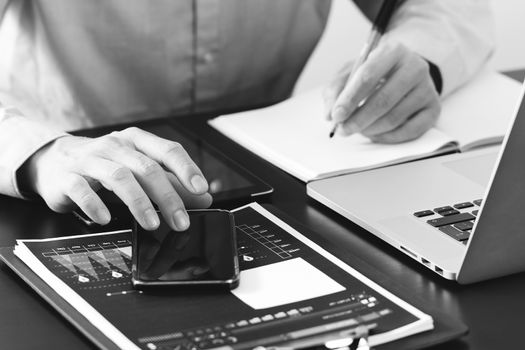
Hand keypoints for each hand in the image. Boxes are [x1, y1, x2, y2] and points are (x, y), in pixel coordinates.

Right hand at [22, 127, 211, 230]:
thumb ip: (172, 184)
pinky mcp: (67, 177)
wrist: (54, 161)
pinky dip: (96, 205)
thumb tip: (204, 198)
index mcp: (137, 140)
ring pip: (119, 177)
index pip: (167, 150)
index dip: (186, 169)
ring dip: (139, 203)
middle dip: (168, 197)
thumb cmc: (104, 165)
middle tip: (181, 221)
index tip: (201, 190)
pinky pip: (82, 190)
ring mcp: (90, 159)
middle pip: (147, 168)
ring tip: (152, 224)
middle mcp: (115, 146)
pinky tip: (106, 219)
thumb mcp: (140, 170)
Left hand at [324, 41, 440, 142]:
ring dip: (370, 129)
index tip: (336, 116)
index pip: (368, 76)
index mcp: (392, 51)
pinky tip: (375, 134)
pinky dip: (387, 137)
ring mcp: (427, 88)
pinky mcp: (433, 108)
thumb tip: (329, 114)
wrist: (404, 72)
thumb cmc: (374, 73)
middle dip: (358, 119)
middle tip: (343, 130)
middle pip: (383, 100)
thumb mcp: (351, 72)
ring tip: (357, 129)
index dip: (349, 99)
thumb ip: (336, 89)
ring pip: (394, 118)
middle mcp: (414, 67)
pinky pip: (409, 131)